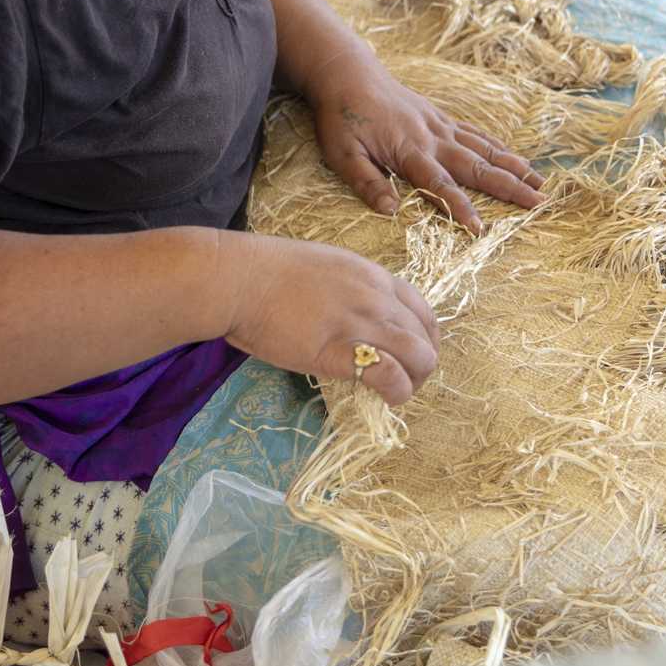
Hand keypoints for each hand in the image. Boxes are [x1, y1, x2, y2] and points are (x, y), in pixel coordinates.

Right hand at [224, 235, 441, 404]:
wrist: (238, 278)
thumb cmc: (269, 272)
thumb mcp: (328, 267)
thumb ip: (353, 291)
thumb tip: (358, 316)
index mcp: (374, 277)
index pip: (425, 313)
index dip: (426, 340)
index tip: (412, 356)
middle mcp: (376, 299)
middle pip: (425, 339)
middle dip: (421, 367)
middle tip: (401, 381)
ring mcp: (360, 324)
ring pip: (419, 358)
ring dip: (414, 382)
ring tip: (394, 393)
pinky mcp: (337, 352)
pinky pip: (388, 375)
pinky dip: (395, 390)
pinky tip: (382, 398)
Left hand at [304, 48, 543, 232]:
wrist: (348, 74)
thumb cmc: (341, 117)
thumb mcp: (341, 153)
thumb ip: (366, 182)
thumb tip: (391, 210)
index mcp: (408, 150)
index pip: (439, 185)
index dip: (460, 207)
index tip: (480, 229)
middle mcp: (432, 137)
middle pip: (477, 166)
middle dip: (510, 186)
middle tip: (538, 202)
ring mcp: (440, 126)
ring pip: (484, 148)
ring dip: (514, 166)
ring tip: (540, 182)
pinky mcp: (441, 118)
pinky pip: (477, 134)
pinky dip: (499, 146)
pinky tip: (517, 157)